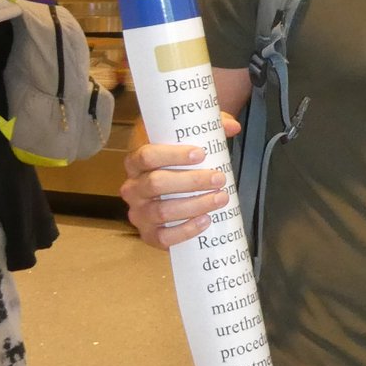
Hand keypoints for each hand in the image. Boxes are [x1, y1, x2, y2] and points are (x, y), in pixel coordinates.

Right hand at [121, 112, 240, 250]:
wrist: (170, 183)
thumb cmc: (179, 159)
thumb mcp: (190, 138)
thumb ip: (210, 127)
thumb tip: (233, 127)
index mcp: (136, 161)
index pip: (147, 156)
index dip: (173, 155)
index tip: (201, 154)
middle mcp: (132, 188)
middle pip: (156, 184)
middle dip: (191, 182)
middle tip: (219, 178)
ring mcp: (138, 213)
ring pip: (162, 211)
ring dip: (194, 205)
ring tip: (221, 198)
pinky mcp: (148, 234)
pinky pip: (162, 238)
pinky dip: (185, 231)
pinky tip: (205, 221)